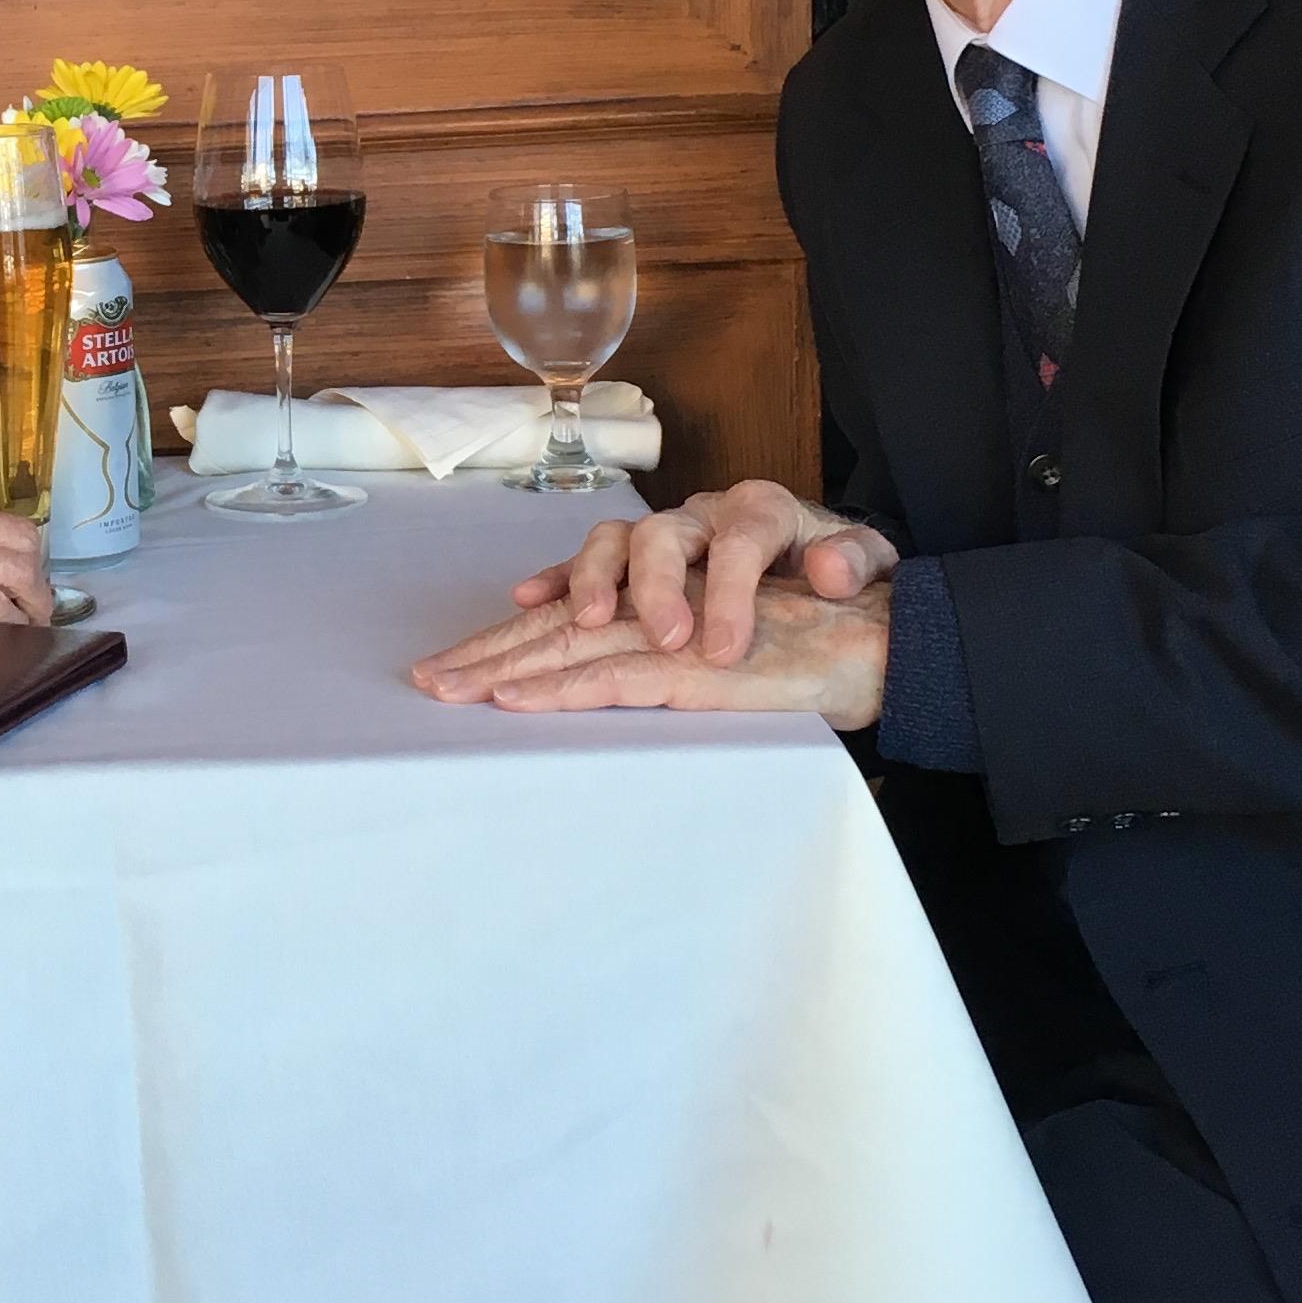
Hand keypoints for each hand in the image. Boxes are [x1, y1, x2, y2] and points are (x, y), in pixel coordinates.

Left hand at [413, 575, 892, 727]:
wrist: (875, 640)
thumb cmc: (801, 647)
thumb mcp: (717, 653)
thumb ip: (664, 660)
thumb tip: (603, 679)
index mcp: (656, 601)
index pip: (566, 618)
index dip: (507, 640)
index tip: (452, 666)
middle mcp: (654, 606)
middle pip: (551, 626)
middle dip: (485, 653)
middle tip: (426, 681)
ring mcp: (671, 631)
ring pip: (571, 643)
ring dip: (505, 670)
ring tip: (453, 691)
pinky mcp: (694, 662)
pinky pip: (617, 675)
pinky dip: (562, 689)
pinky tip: (516, 701)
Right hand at [438, 478, 899, 672]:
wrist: (825, 563)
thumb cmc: (839, 569)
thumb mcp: (870, 562)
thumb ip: (857, 559)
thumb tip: (830, 569)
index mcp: (761, 511)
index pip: (739, 542)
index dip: (727, 593)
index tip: (723, 648)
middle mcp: (702, 514)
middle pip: (662, 533)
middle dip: (654, 586)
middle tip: (664, 640)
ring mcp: (663, 535)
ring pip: (613, 541)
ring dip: (591, 579)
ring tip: (584, 622)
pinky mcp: (636, 560)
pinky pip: (586, 562)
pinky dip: (555, 579)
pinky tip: (525, 601)